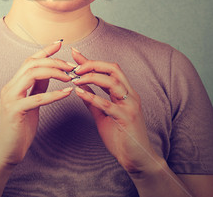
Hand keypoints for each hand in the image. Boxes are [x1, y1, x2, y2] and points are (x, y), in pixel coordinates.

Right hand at [0, 41, 74, 167]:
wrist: (5, 152)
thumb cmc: (18, 130)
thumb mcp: (30, 104)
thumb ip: (37, 88)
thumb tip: (50, 72)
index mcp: (13, 85)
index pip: (29, 61)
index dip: (44, 51)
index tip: (60, 43)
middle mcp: (9, 88)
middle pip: (31, 64)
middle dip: (53, 61)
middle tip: (71, 66)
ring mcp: (10, 98)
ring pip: (32, 75)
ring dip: (54, 73)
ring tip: (70, 77)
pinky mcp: (15, 111)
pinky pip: (36, 98)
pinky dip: (53, 94)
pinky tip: (67, 93)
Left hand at [70, 48, 161, 174]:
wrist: (137, 159)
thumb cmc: (121, 136)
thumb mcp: (103, 114)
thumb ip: (93, 100)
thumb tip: (79, 86)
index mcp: (125, 92)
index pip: (109, 69)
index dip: (92, 60)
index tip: (75, 53)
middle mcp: (130, 95)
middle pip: (113, 69)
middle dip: (93, 64)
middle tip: (74, 66)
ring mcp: (130, 106)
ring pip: (113, 83)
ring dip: (92, 78)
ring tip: (75, 79)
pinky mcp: (127, 119)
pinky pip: (109, 105)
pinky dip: (93, 97)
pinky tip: (80, 94)